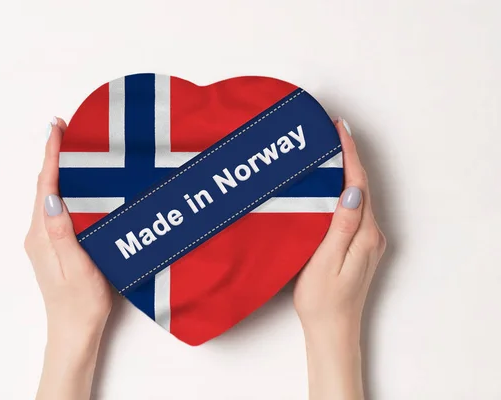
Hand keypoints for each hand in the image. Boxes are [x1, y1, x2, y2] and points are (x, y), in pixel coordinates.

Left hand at [24, 118, 111, 399]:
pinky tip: (80, 185)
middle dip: (54, 156)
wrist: (75, 331)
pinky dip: (67, 189)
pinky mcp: (57, 246)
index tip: (56, 128)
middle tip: (66, 130)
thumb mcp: (76, 267)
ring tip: (75, 150)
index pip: (46, 186)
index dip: (51, 155)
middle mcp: (40, 234)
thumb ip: (63, 232)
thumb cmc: (80, 303)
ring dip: (60, 171)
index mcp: (43, 235)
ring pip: (52, 196)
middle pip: (45, 186)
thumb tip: (52, 196)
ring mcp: (47, 240)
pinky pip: (59, 209)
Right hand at [293, 118, 385, 399]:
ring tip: (329, 150)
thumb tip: (353, 190)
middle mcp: (371, 234)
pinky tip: (331, 184)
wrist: (332, 331)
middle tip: (331, 132)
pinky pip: (352, 209)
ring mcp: (366, 241)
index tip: (340, 129)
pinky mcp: (358, 246)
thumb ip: (342, 225)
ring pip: (357, 195)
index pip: (358, 184)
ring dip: (346, 171)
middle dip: (349, 156)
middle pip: (362, 185)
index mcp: (365, 234)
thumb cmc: (323, 300)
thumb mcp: (327, 261)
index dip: (350, 154)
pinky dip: (343, 189)